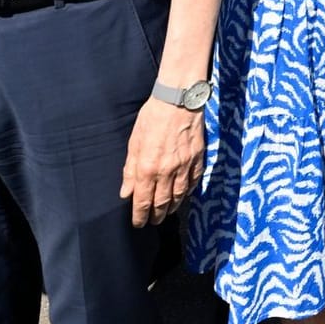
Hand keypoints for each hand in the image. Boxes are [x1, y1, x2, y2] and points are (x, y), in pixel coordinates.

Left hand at [119, 96, 204, 226]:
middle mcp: (167, 171)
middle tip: (153, 221)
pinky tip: (184, 195)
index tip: (138, 223)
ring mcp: (185, 166)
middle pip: (162, 203)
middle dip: (156, 216)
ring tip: (167, 212)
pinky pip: (193, 181)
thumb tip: (126, 193)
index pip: (143, 201)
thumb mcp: (134, 142)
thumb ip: (130, 170)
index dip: (140, 216)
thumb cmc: (152, 117)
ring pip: (179, 196)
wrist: (179, 99)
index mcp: (148, 168)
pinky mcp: (198, 158)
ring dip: (172, 208)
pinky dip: (188, 192)